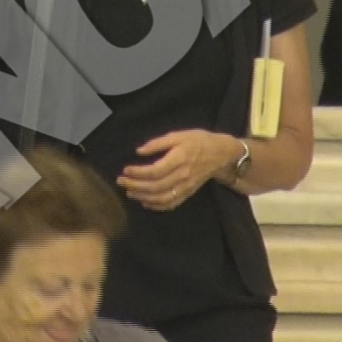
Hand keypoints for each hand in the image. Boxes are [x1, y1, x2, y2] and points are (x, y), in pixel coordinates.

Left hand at [117, 130, 234, 210]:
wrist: (220, 153)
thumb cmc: (197, 140)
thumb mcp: (177, 135)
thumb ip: (157, 143)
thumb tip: (138, 151)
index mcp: (179, 159)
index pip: (155, 171)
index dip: (139, 173)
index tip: (125, 170)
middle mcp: (183, 175)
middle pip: (156, 186)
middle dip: (136, 186)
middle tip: (121, 182)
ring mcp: (187, 187)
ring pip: (163, 198)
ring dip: (144, 197)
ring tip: (129, 192)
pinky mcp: (189, 193)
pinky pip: (172, 204)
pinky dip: (157, 206)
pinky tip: (145, 202)